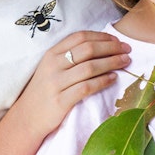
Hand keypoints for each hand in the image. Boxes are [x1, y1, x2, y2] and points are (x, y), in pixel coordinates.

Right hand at [14, 31, 130, 138]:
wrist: (27, 118)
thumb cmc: (45, 90)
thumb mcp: (51, 68)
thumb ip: (69, 55)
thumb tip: (101, 46)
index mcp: (51, 54)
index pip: (80, 37)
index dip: (101, 36)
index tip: (117, 40)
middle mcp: (53, 65)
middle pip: (88, 49)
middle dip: (111, 48)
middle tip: (127, 50)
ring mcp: (56, 83)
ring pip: (90, 67)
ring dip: (112, 62)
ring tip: (125, 62)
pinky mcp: (60, 101)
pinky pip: (87, 87)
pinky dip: (103, 81)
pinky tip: (113, 78)